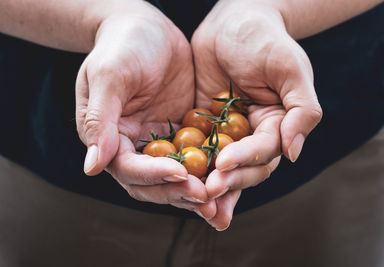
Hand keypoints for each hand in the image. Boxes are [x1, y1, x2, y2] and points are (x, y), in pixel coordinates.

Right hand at [75, 1, 214, 216]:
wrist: (148, 27)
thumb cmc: (122, 45)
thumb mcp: (109, 76)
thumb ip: (100, 121)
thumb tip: (92, 168)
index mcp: (109, 138)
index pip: (128, 168)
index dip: (152, 175)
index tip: (179, 173)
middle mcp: (133, 146)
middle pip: (152, 182)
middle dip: (177, 191)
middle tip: (206, 195)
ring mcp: (159, 141)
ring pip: (175, 177)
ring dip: (195, 190)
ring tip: (219, 199)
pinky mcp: (181, 133)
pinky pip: (195, 157)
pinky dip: (209, 170)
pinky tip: (229, 176)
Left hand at [191, 0, 321, 229]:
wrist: (233, 22)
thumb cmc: (265, 39)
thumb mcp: (290, 68)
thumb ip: (301, 110)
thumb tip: (294, 153)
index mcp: (277, 125)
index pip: (265, 151)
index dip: (246, 159)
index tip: (224, 163)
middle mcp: (253, 135)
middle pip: (244, 168)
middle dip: (227, 181)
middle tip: (205, 192)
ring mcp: (227, 134)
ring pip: (220, 168)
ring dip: (209, 186)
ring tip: (193, 201)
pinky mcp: (204, 128)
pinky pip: (196, 152)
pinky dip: (189, 168)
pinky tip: (174, 181)